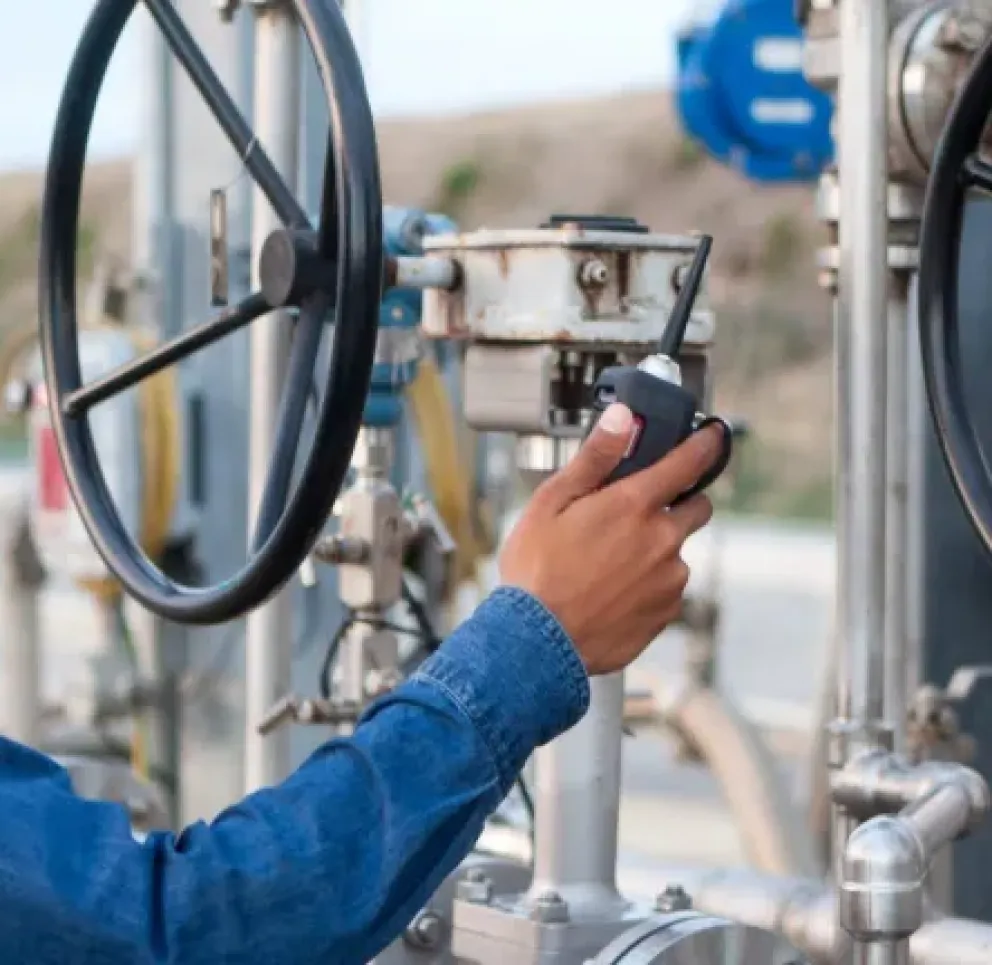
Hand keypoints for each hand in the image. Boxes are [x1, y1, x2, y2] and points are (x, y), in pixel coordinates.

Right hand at [499, 404, 721, 674]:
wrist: (537, 645)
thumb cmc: (536, 571)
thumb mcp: (551, 502)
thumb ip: (594, 457)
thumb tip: (622, 417)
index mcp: (634, 505)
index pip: (689, 463)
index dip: (705, 445)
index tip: (714, 436)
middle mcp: (662, 540)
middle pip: (697, 508)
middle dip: (678, 502)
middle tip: (638, 512)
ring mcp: (668, 580)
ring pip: (676, 552)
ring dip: (656, 549)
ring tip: (608, 563)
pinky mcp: (665, 614)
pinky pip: (667, 589)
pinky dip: (648, 585)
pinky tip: (611, 591)